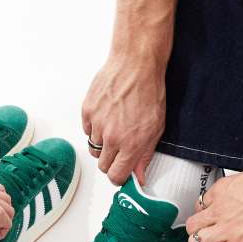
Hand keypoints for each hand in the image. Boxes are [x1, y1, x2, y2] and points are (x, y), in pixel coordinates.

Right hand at [82, 54, 165, 185]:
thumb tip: (139, 177)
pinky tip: (107, 116)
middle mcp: (112, 137)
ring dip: (103, 144)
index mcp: (131, 144)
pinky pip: (87, 131)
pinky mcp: (87, 111)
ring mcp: (97, 124)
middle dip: (111, 161)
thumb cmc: (149, 92)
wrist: (136, 64)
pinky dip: (95, 128)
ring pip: (94, 148)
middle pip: (102, 165)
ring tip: (115, 128)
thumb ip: (144, 156)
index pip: (116, 176)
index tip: (121, 173)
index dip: (118, 177)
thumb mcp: (156, 128)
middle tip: (120, 149)